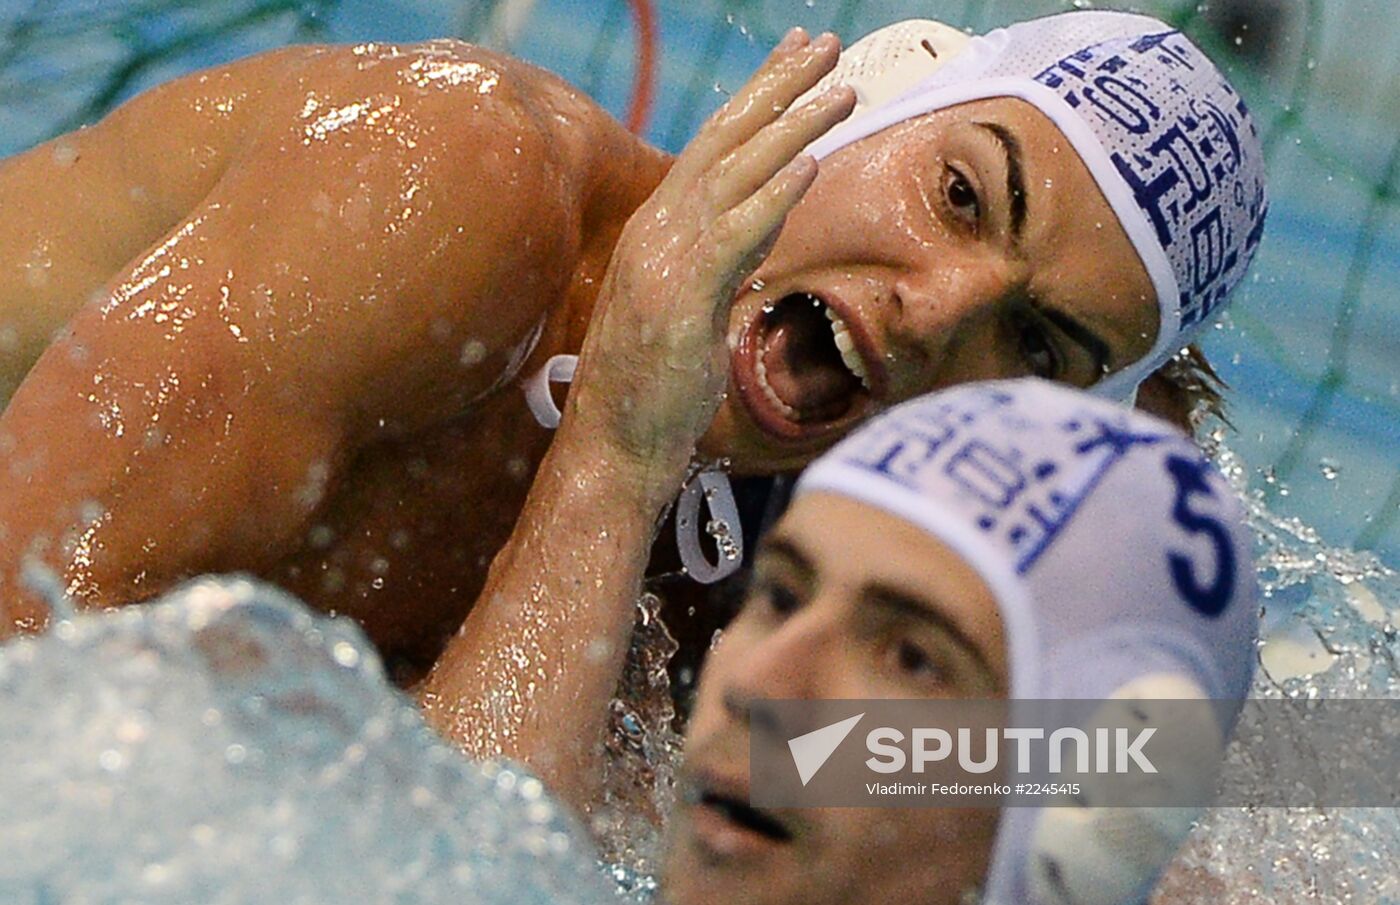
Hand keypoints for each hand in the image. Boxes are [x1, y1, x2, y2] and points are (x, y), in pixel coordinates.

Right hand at [565, 29, 854, 481]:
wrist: (610, 452)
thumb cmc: (650, 394)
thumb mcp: (690, 312)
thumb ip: (721, 263)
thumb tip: (760, 232)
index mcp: (657, 232)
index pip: (713, 150)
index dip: (756, 102)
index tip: (796, 64)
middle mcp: (655, 232)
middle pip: (723, 142)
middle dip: (776, 88)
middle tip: (822, 43)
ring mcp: (663, 262)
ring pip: (734, 176)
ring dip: (791, 127)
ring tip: (841, 88)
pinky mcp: (680, 298)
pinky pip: (734, 234)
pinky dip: (773, 196)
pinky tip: (811, 164)